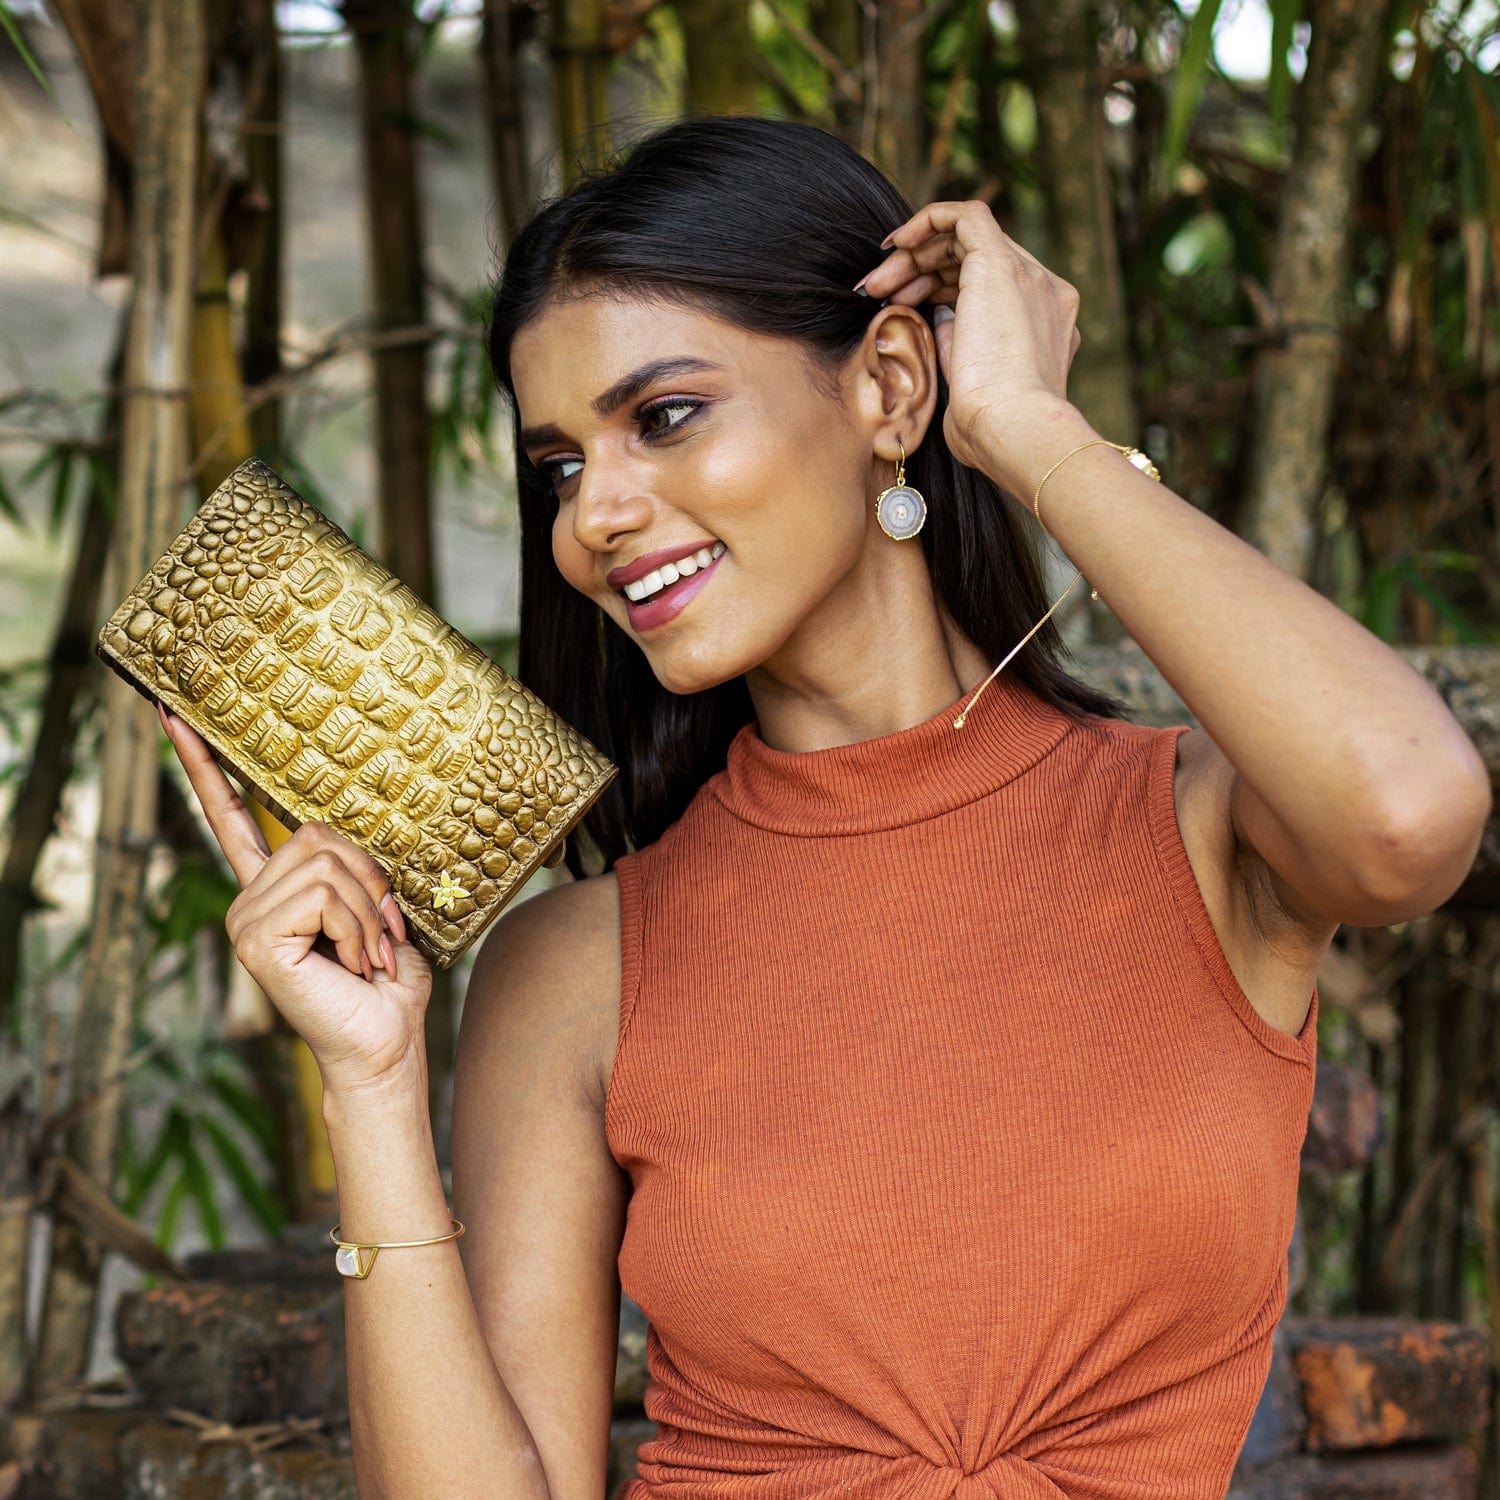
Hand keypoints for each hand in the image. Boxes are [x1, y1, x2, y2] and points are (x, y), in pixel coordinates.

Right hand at [159, 702, 431, 1092]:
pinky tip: (352, 965)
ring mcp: (245, 919)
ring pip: (326, 863)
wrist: (386, 1040)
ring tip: (366, 956)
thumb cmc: (387, 980)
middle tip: (380, 934)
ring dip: (368, 910)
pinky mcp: (255, 940)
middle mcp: (250, 898)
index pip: (232, 816)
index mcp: (276, 887)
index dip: (206, 765)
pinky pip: (325, 896)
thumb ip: (354, 864)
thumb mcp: (378, 906)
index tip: (174, 713)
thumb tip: (348, 832)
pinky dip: (357, 927)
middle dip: (368, 879)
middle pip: (315, 833)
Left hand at [854, 199, 1084, 496]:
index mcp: (1043, 324)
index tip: (898, 306)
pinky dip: (926, 221)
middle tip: (877, 293)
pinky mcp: (1002, 264)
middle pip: (975, 260)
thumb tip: (938, 320)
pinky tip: (894, 244)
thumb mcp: (969, 388)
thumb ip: (958, 349)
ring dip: (914, 256)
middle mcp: (1043, 293)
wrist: (1014, 431)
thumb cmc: (991, 432)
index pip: (988, 287)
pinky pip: (964, 216)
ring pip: (965, 239)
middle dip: (920, 271)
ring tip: (876, 286)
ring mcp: (1028, 276)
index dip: (938, 288)